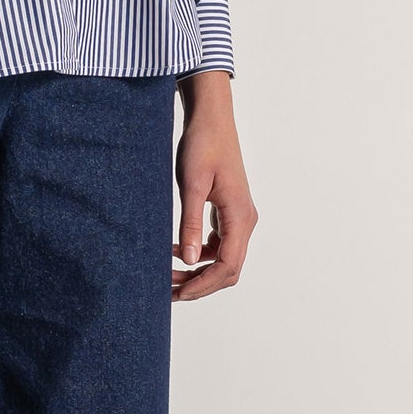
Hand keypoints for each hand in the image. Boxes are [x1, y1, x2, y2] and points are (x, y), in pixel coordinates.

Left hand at [172, 72, 256, 301]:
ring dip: (198, 271)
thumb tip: (189, 260)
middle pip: (228, 269)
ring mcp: (238, 217)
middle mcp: (245, 220)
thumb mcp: (192, 184)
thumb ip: (191, 223)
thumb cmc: (203, 146)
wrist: (212, 120)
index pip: (228, 266)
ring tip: (167, 274)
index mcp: (240, 216)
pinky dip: (199, 255)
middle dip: (199, 283)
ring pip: (223, 259)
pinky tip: (176, 251)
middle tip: (167, 288)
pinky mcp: (228, 213)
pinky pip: (219, 245)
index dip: (204, 285)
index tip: (179, 293)